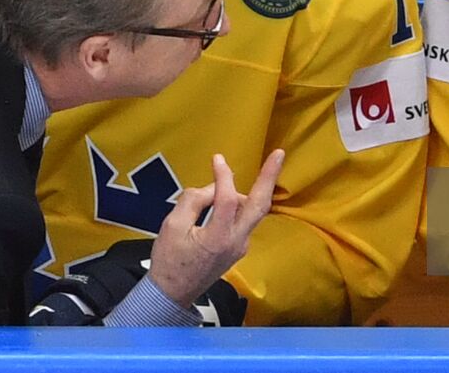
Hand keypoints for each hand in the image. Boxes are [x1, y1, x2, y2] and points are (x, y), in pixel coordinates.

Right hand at [147, 150, 283, 307]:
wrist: (171, 294)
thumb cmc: (169, 261)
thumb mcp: (172, 226)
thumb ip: (193, 200)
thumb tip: (212, 187)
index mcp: (218, 238)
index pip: (229, 198)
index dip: (224, 176)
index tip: (217, 159)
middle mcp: (236, 242)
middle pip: (260, 205)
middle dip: (270, 177)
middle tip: (279, 154)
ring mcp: (240, 247)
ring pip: (253, 212)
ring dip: (250, 190)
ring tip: (227, 177)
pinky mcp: (238, 249)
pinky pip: (243, 221)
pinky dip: (239, 205)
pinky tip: (225, 198)